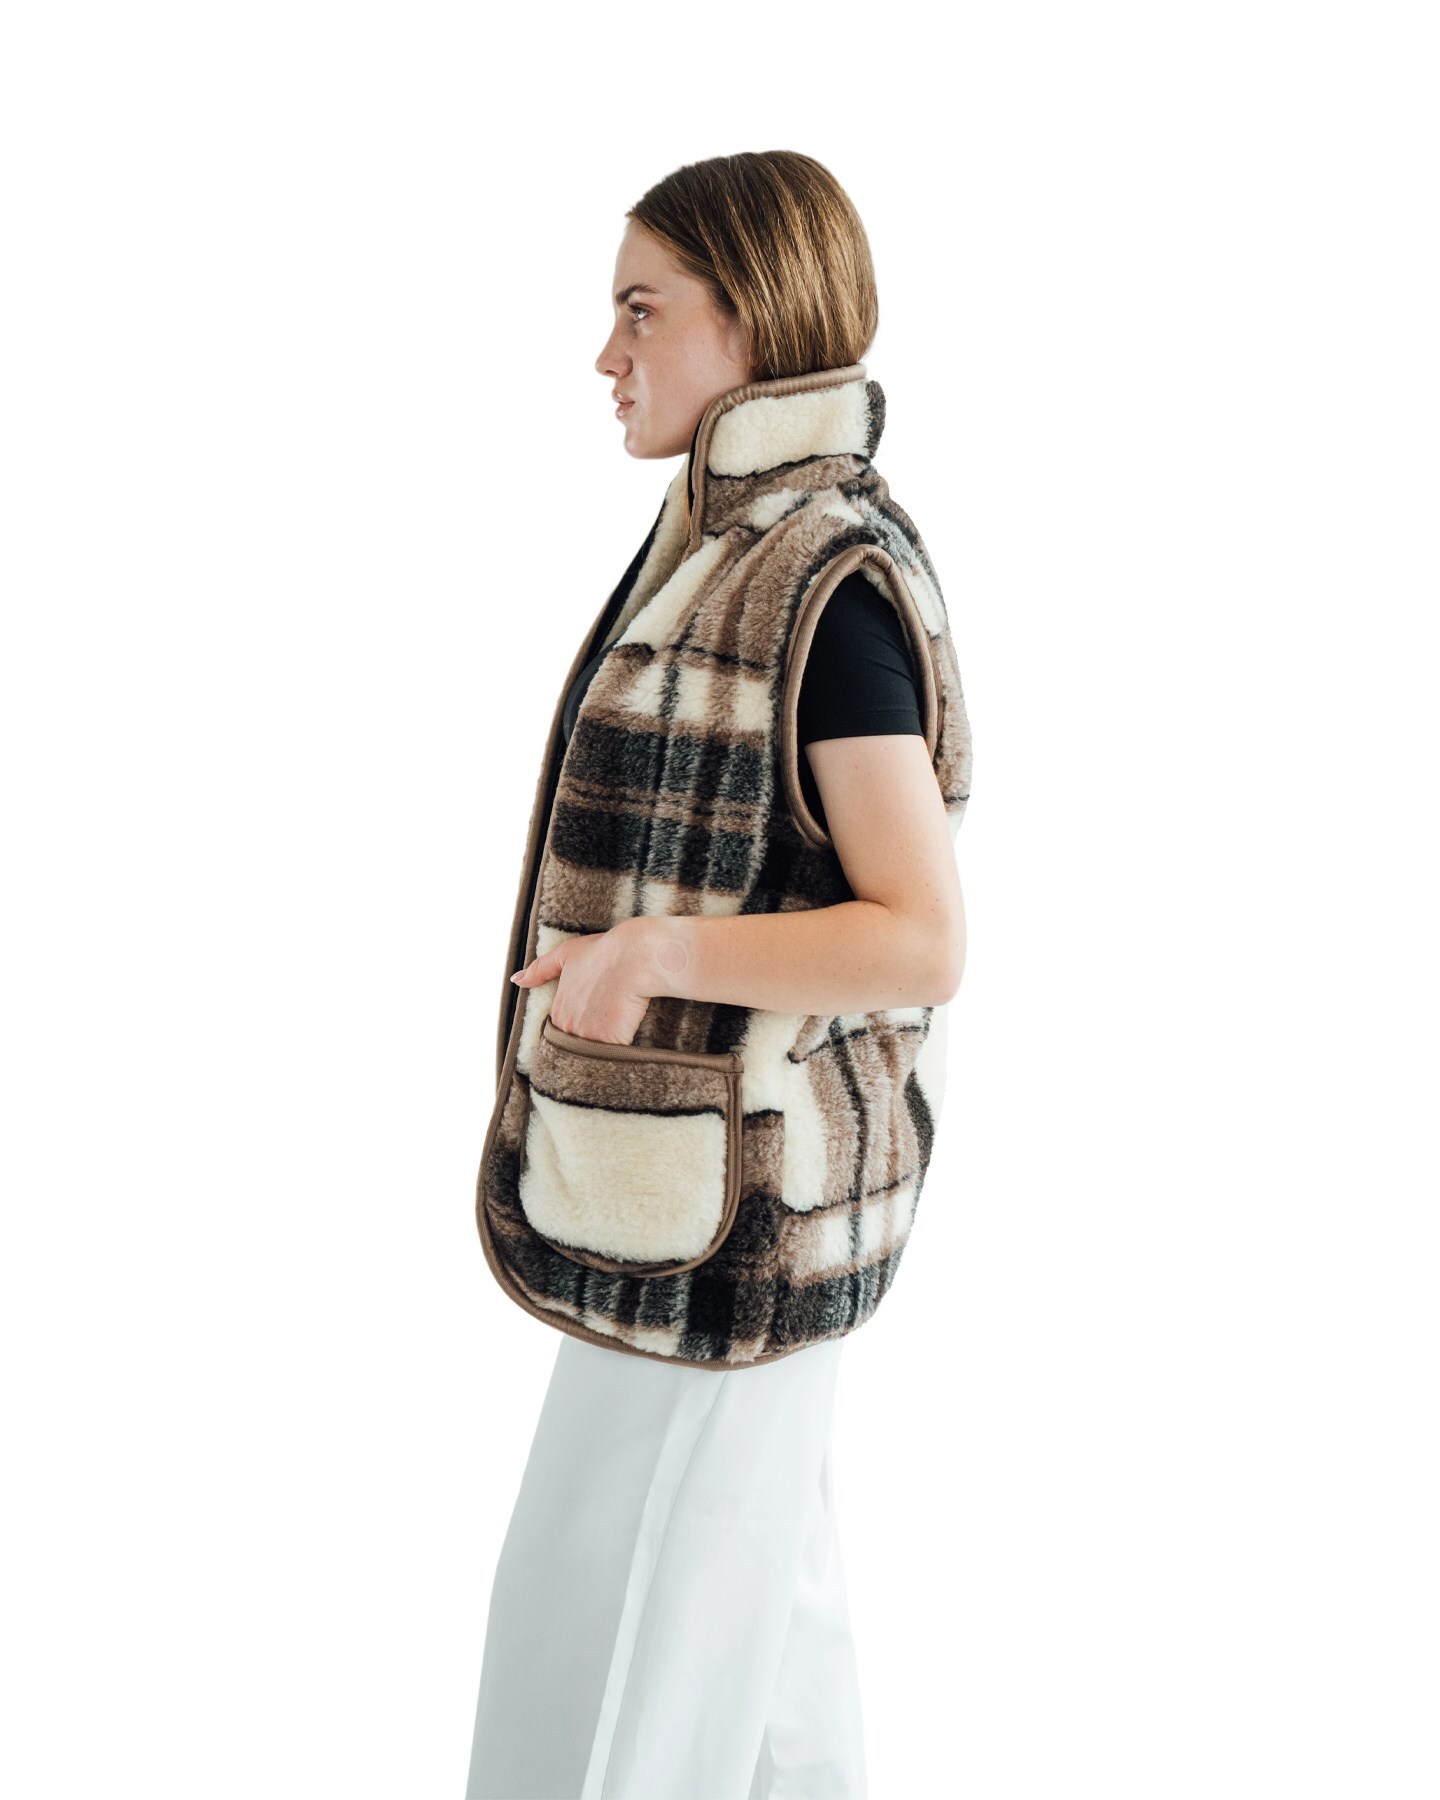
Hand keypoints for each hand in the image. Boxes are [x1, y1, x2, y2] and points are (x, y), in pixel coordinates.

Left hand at [510, 920, 654, 1045]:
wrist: (634, 957)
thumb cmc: (604, 952)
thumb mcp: (567, 953)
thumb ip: (540, 969)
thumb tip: (517, 979)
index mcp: (559, 1010)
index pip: (563, 1030)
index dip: (580, 1023)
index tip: (594, 1015)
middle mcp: (570, 1026)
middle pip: (577, 1044)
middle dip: (590, 1038)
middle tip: (607, 1024)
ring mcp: (590, 1036)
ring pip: (594, 1053)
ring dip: (604, 1047)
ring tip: (617, 1032)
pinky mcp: (611, 1043)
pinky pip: (613, 1056)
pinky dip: (620, 1051)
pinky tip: (627, 1038)